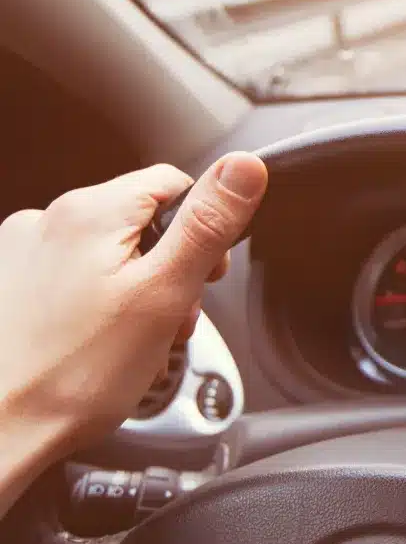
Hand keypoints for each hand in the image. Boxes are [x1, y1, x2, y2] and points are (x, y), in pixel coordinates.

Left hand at [0, 153, 266, 497]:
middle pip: (141, 222)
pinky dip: (98, 304)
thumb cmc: (74, 376)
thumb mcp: (164, 294)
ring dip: (137, 290)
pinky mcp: (11, 285)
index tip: (205, 274)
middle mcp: (48, 221)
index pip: (174, 183)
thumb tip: (245, 168)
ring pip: (109, 254)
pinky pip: (75, 278)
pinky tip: (99, 343)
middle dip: (169, 269)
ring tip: (135, 341)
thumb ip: (207, 226)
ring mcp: (22, 253)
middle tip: (171, 319)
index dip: (203, 229)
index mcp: (91, 213)